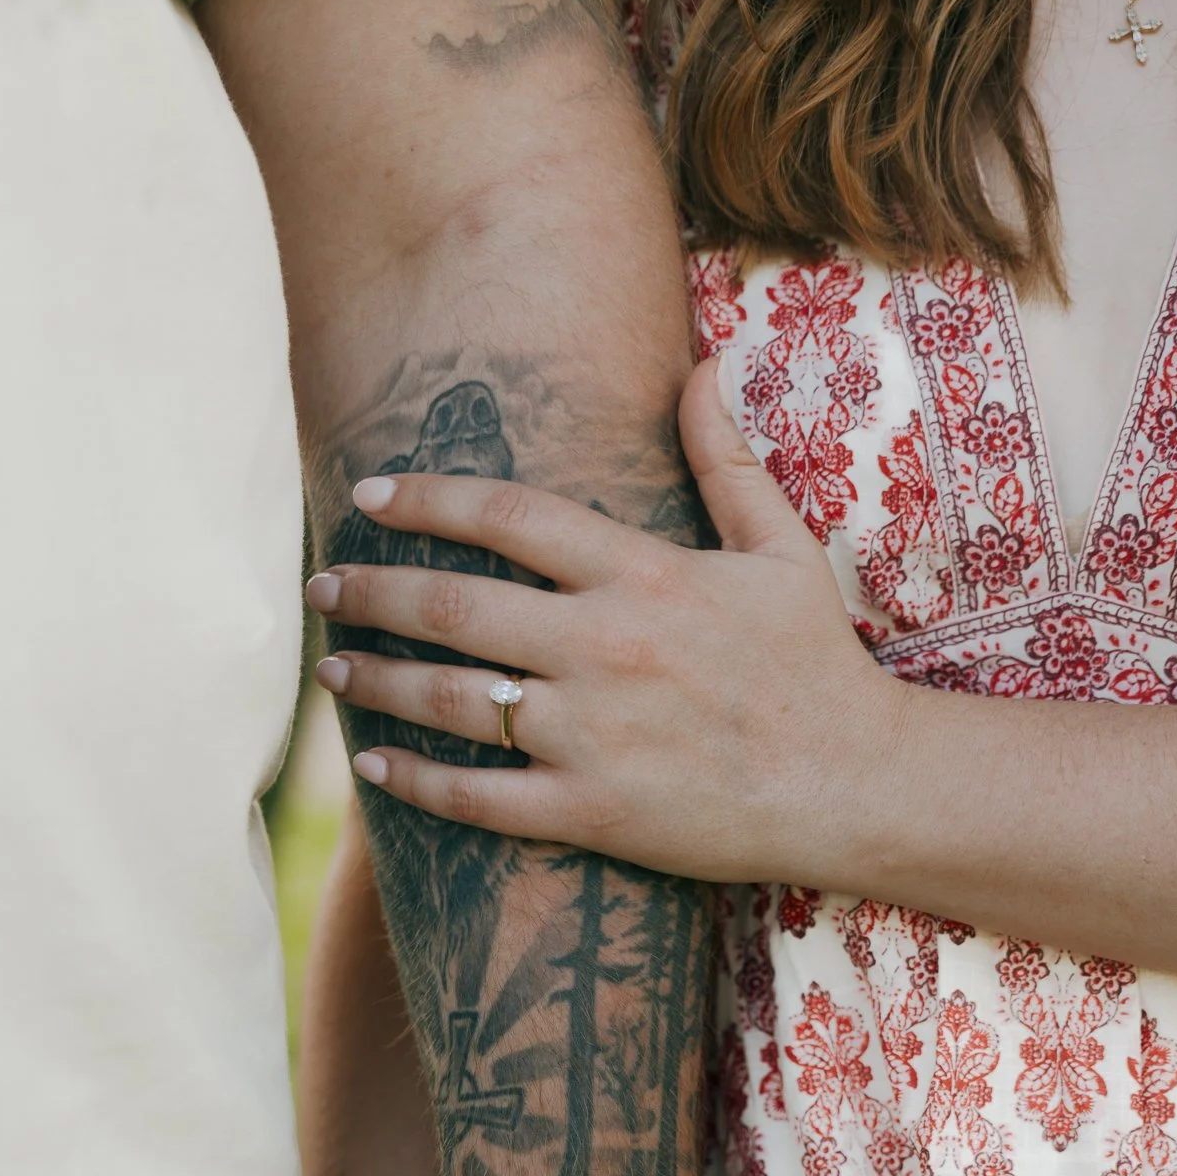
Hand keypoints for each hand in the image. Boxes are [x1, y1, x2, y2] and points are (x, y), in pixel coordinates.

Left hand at [307, 353, 905, 887]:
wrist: (854, 787)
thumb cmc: (818, 667)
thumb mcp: (785, 550)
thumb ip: (729, 461)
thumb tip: (704, 363)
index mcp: (644, 575)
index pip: (508, 519)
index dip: (426, 501)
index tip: (370, 495)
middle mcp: (605, 648)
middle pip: (455, 606)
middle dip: (372, 590)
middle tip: (321, 586)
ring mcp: (594, 735)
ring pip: (452, 700)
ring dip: (377, 680)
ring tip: (331, 665)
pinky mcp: (594, 812)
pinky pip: (480, 798)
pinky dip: (417, 782)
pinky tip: (373, 767)